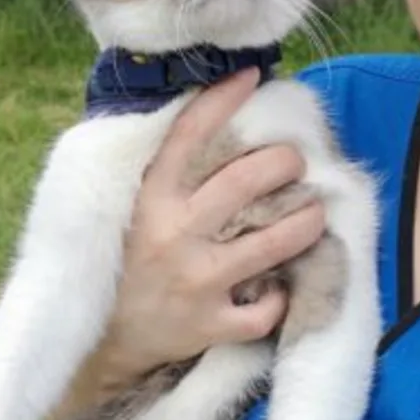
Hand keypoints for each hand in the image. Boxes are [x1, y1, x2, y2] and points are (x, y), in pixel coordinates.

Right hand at [71, 70, 325, 405]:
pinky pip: (264, 309)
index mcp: (150, 197)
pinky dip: (280, 297)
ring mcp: (194, 281)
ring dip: (306, 221)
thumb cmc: (128, 260)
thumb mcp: (132, 207)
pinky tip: (280, 285)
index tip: (251, 77)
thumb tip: (207, 111)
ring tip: (316, 211)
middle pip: (246, 182)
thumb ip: (164, 169)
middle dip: (284, 163)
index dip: (222, 100)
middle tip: (295, 162)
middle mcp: (173, 233)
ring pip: (270, 242)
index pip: (188, 134)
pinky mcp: (210, 324)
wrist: (103, 342)